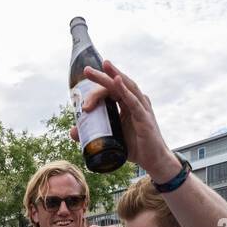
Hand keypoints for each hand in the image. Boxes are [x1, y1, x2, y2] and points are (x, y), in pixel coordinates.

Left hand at [73, 60, 175, 179]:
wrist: (153, 161)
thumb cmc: (135, 148)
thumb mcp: (112, 139)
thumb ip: (94, 134)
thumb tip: (72, 131)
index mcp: (127, 105)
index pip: (111, 91)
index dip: (96, 93)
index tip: (83, 106)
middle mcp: (135, 102)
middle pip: (118, 84)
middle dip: (102, 76)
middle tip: (87, 70)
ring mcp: (142, 108)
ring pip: (127, 87)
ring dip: (114, 75)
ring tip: (104, 65)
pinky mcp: (145, 118)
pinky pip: (134, 102)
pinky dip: (125, 90)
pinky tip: (117, 81)